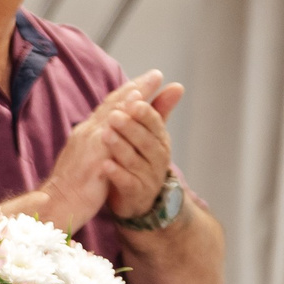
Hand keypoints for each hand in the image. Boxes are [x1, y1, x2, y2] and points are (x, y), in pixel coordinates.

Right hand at [40, 71, 182, 226]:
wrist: (56, 205)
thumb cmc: (74, 185)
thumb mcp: (93, 160)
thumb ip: (106, 144)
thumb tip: (116, 133)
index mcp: (88, 133)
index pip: (111, 107)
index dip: (129, 92)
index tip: (148, 80)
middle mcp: (87, 133)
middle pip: (113, 105)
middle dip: (135, 88)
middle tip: (155, 75)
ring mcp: (88, 145)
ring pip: (110, 117)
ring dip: (129, 101)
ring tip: (147, 88)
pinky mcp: (92, 160)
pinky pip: (108, 140)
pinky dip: (121, 125)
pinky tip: (133, 117)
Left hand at [92, 71, 183, 220]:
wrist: (137, 198)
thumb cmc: (141, 158)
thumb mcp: (151, 134)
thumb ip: (159, 110)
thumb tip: (178, 86)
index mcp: (160, 141)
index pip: (155, 124)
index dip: (145, 113)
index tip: (133, 100)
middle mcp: (157, 158)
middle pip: (146, 141)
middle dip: (131, 127)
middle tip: (115, 115)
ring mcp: (148, 177)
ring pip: (135, 161)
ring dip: (121, 147)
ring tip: (105, 134)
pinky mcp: (136, 194)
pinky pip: (127, 183)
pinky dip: (117, 174)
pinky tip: (105, 164)